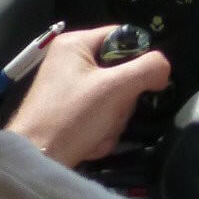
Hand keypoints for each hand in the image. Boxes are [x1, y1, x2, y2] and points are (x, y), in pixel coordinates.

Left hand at [5, 24, 171, 166]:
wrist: (35, 162)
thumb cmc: (70, 117)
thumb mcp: (114, 88)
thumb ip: (147, 69)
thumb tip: (164, 69)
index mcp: (76, 44)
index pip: (123, 36)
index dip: (140, 58)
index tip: (145, 82)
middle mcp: (70, 62)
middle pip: (121, 71)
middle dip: (122, 99)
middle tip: (112, 112)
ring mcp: (68, 89)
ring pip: (113, 97)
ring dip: (113, 119)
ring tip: (98, 131)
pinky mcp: (68, 113)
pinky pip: (100, 114)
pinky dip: (101, 130)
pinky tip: (91, 141)